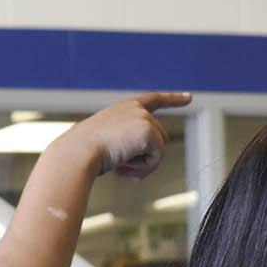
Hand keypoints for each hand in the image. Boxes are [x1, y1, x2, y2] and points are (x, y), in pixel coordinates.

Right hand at [62, 92, 190, 180]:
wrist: (77, 152)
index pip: (153, 100)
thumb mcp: (107, 144)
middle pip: (161, 138)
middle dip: (146, 159)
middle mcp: (136, 109)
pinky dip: (144, 169)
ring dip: (143, 166)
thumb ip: (128, 146)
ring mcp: (143, 118)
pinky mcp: (148, 131)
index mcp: (124, 108)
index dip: (172, 99)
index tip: (188, 97)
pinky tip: (124, 167)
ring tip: (121, 168)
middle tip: (122, 169)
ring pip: (160, 150)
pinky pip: (157, 158)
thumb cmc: (85, 152)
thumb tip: (142, 166)